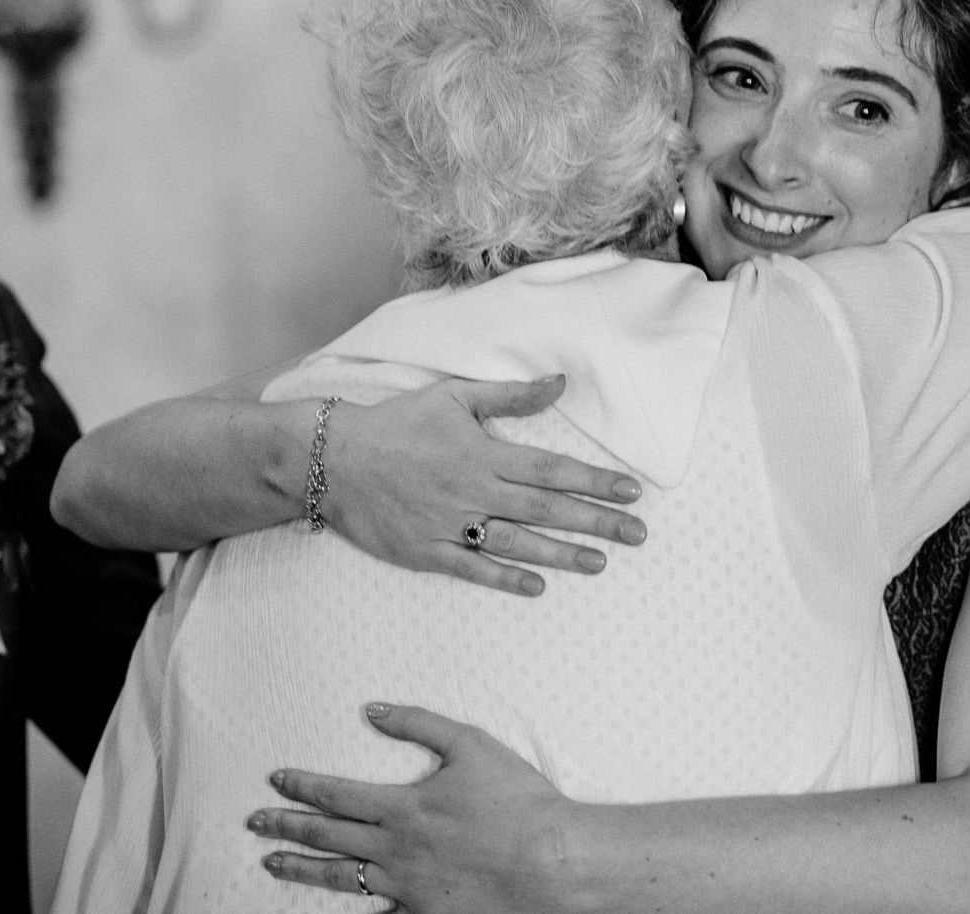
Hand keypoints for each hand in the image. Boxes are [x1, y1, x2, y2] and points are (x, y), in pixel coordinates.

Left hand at [249, 704, 578, 913]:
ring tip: (271, 863)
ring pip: (339, 876)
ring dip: (300, 867)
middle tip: (256, 822)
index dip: (302, 786)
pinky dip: (350, 913)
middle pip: (325, 835)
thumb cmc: (517, 800)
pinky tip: (333, 911)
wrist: (547, 860)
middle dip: (285, 826)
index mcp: (402, 806)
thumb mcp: (472, 745)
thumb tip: (373, 710)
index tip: (276, 780)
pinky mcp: (422, 912)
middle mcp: (393, 848)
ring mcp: (404, 885)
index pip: (336, 794)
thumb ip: (420, 725)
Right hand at [320, 376, 646, 595]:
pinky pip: (472, 569)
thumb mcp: (454, 397)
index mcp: (484, 453)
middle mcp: (474, 491)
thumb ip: (511, 395)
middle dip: (596, 522)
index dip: (596, 482)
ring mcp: (450, 524)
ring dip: (561, 554)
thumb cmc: (398, 424)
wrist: (332, 459)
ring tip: (601, 563)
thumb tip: (561, 382)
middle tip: (637, 534)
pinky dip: (504, 579)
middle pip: (546, 509)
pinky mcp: (426, 551)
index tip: (632, 492)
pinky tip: (537, 587)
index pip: (552, 470)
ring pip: (517, 543)